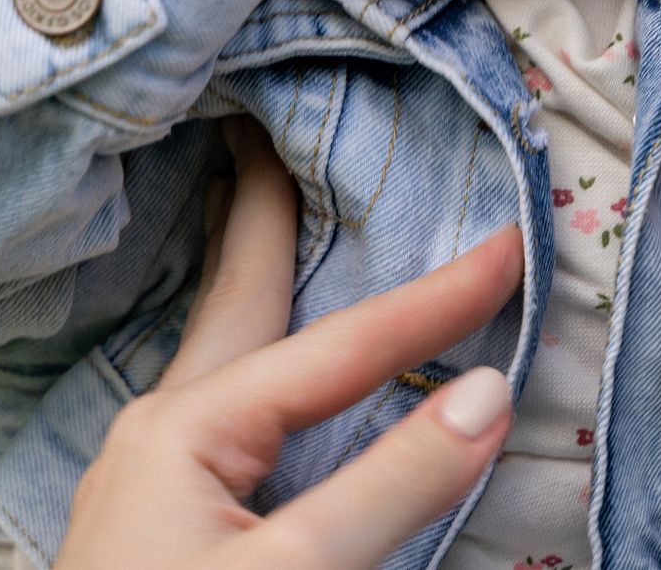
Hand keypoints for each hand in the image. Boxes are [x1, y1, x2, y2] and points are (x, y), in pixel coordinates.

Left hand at [59, 121, 521, 569]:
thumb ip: (389, 487)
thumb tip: (486, 392)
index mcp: (184, 434)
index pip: (339, 348)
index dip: (433, 302)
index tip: (509, 243)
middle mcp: (157, 438)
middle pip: (238, 304)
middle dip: (266, 220)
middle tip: (282, 131)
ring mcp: (151, 484)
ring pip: (224, 354)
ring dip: (263, 290)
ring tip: (282, 226)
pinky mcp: (159, 529)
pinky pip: (226, 408)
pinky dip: (262, 361)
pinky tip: (271, 374)